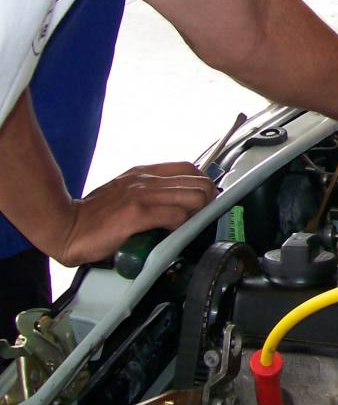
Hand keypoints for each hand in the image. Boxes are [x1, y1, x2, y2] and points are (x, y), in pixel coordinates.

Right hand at [55, 163, 216, 266]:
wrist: (64, 226)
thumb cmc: (94, 215)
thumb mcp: (126, 192)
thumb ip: (150, 192)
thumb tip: (177, 202)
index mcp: (144, 173)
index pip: (190, 169)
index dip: (202, 186)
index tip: (202, 203)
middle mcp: (146, 180)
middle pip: (199, 183)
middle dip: (205, 203)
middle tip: (196, 219)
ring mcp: (142, 195)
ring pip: (193, 199)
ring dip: (194, 216)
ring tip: (183, 228)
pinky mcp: (136, 213)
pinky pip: (175, 217)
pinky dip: (179, 228)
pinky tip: (168, 235)